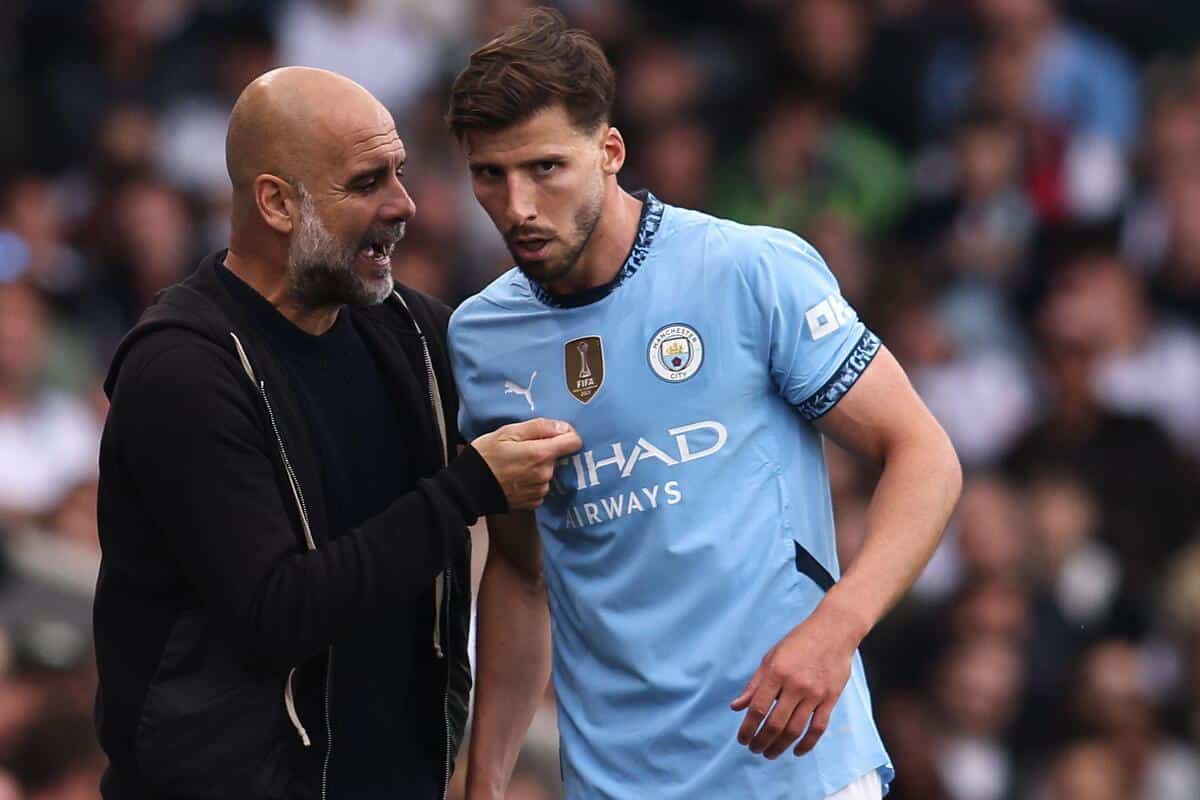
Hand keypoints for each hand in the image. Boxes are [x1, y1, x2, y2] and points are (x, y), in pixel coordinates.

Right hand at [472, 418, 581, 509]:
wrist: (468, 488)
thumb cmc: (485, 456)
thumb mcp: (507, 432)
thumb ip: (539, 427)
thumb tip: (563, 427)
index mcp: (541, 454)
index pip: (574, 442)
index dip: (566, 434)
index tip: (553, 433)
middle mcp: (545, 475)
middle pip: (557, 456)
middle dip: (544, 450)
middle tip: (521, 449)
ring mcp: (540, 490)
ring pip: (548, 472)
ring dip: (538, 467)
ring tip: (515, 464)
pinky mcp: (534, 502)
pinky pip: (540, 486)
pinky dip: (532, 481)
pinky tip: (516, 478)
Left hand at [730, 604, 860, 759]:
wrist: (833, 630)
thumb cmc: (798, 642)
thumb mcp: (771, 658)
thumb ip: (754, 684)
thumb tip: (736, 707)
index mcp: (776, 672)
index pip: (757, 708)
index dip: (747, 728)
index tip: (742, 740)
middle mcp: (795, 684)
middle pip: (775, 724)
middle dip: (761, 741)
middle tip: (754, 750)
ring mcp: (814, 693)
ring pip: (795, 730)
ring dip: (780, 746)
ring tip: (770, 753)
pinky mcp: (830, 698)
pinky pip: (818, 728)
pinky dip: (807, 744)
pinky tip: (797, 751)